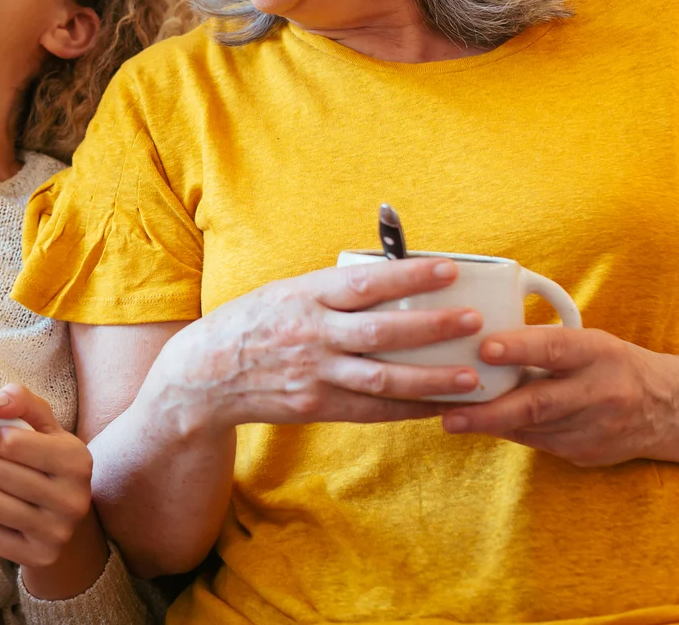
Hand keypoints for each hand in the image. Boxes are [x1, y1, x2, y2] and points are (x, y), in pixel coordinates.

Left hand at [0, 384, 106, 596]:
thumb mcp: (43, 426)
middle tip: (12, 474)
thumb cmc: (48, 463)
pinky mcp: (40, 557)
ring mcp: (59, 532)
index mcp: (77, 459)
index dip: (0, 439)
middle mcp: (74, 498)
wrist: (68, 523)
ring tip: (10, 495)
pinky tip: (10, 521)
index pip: (7, 440)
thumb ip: (21, 400)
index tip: (11, 446)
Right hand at [149, 257, 485, 433]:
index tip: (448, 270)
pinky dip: (407, 408)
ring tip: (469, 375)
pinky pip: (371, 408)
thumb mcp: (285, 292)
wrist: (205, 375)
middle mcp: (312, 333)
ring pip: (382, 376)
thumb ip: (331, 289)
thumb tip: (389, 275)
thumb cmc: (251, 324)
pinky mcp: (316, 405)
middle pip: (382, 330)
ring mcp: (315, 372)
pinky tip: (438, 406)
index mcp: (304, 295)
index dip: (408, 276)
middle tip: (473, 321)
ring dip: (430, 377)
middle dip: (432, 326)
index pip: (364, 282)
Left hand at [440, 326, 678, 465]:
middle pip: (539, 403)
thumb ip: (543, 345)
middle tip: (449, 414)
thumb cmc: (612, 364)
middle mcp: (600, 392)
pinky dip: (508, 433)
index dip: (519, 348)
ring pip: (533, 428)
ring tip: (450, 418)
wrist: (669, 408)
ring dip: (489, 424)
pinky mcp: (586, 454)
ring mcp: (595, 429)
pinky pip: (538, 443)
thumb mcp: (588, 343)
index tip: (483, 349)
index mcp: (599, 353)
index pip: (556, 347)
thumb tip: (480, 342)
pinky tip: (483, 426)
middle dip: (489, 411)